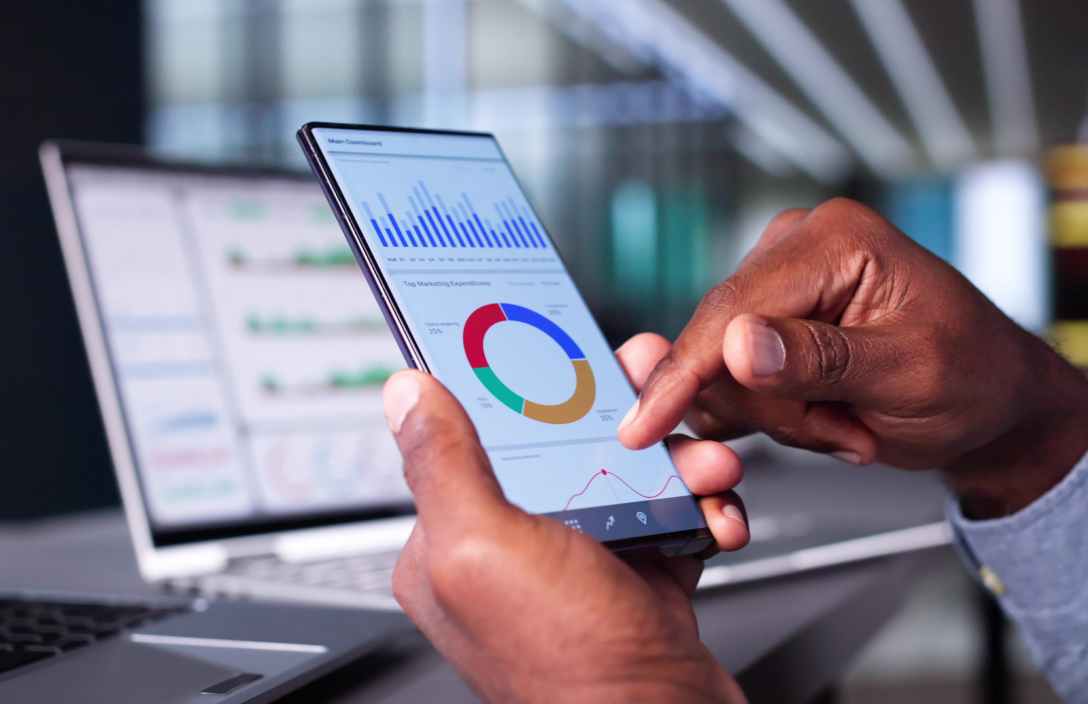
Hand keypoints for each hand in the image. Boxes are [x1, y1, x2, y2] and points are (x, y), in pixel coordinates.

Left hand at [382, 366, 747, 703]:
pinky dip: (701, 507)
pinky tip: (716, 513)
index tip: (564, 352)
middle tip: (664, 406)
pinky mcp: (636, 581)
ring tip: (707, 468)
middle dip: (625, 422)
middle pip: (564, 447)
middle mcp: (513, 554)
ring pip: (627, 475)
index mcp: (456, 544)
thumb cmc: (571, 666)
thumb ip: (444, 464)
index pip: (480, 436)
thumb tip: (406, 392)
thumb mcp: (487, 549)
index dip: (524, 389)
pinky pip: (670, 516)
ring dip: (678, 462)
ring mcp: (578, 567)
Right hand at [618, 198, 1087, 518]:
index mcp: (833, 240)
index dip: (684, 373)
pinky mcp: (767, 328)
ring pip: (723, 376)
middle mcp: (796, 251)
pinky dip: (776, 419)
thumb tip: (737, 347)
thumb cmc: (973, 377)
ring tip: (851, 423)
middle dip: (777, 410)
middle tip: (847, 431)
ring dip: (785, 420)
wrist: (991, 399)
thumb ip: (821, 360)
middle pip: (720, 347)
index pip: (732, 308)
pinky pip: (733, 385)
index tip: (644, 425)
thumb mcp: (910, 374)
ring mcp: (777, 290)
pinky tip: (830, 420)